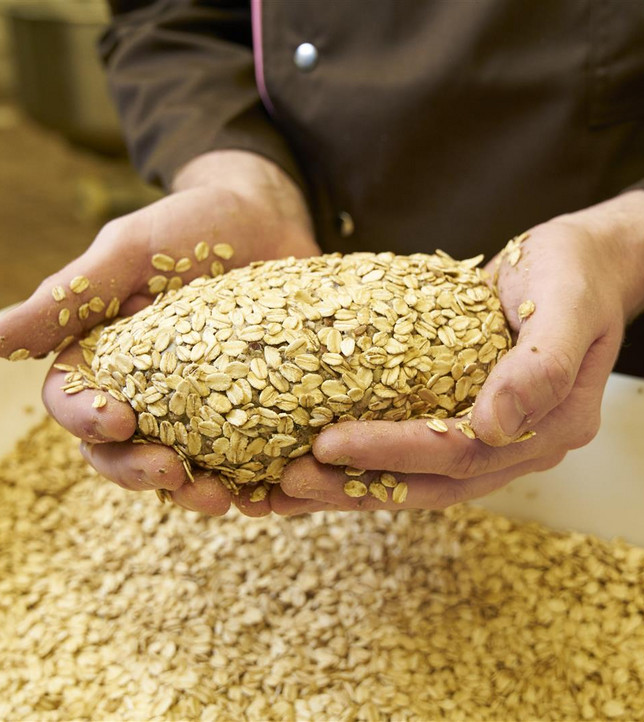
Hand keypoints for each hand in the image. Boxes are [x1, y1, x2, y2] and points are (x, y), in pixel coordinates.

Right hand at [0, 151, 319, 514]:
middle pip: (126, 449)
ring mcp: (203, 402)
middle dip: (142, 471)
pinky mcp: (254, 405)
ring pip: (185, 465)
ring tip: (227, 497)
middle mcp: (150, 390)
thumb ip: (72, 294)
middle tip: (175, 476)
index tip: (120, 421)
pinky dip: (255, 478)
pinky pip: (249, 454)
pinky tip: (270, 490)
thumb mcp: (132, 250)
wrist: (269, 218)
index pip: (76, 403)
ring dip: (195, 490)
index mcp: (108, 357)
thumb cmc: (194, 226)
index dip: (86, 421)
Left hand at [272, 191, 643, 514]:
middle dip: (358, 484)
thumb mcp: (568, 303)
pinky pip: (416, 449)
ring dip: (354, 486)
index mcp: (551, 427)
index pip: (462, 454)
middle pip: (432, 481)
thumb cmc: (575, 273)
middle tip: (287, 483)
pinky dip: (368, 460)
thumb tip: (497, 426)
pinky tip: (321, 462)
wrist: (583, 265)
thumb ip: (544, 365)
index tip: (326, 445)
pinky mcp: (467, 418)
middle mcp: (520, 444)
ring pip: (419, 477)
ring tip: (286, 490)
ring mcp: (494, 437)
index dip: (394, 453)